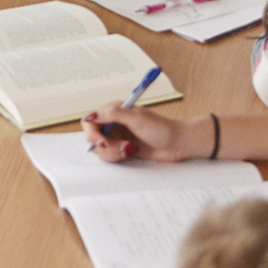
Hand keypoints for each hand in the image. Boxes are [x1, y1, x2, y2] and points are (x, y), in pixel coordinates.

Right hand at [82, 104, 203, 161]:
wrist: (177, 143)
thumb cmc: (162, 128)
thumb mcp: (137, 118)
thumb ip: (113, 114)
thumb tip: (93, 115)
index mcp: (114, 110)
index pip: (90, 120)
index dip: (92, 132)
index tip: (102, 141)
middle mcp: (113, 122)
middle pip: (92, 136)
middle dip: (105, 145)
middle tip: (121, 147)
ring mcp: (117, 136)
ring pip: (100, 149)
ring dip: (113, 152)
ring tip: (130, 149)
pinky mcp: (121, 148)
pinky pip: (109, 156)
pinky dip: (117, 157)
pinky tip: (131, 151)